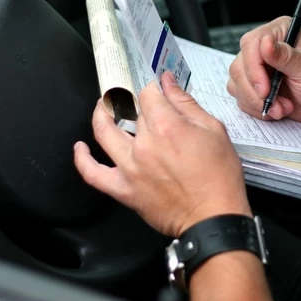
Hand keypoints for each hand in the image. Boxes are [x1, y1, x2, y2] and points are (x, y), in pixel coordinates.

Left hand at [74, 72, 250, 237]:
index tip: (157, 88)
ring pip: (103, 133)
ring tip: (102, 108)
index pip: (148, 93)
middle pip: (130, 111)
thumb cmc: (219, 177)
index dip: (152, 87)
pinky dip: (82, 159)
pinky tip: (81, 148)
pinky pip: (93, 174)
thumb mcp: (213, 131)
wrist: (214, 217)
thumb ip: (186, 104)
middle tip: (140, 101)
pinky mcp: (124, 190)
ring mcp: (130, 167)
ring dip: (100, 115)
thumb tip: (168, 83)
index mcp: (167, 126)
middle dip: (135, 101)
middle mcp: (144, 144)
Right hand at [227, 16, 300, 125]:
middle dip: (255, 91)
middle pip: (239, 67)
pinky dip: (258, 109)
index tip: (265, 90)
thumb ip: (286, 57)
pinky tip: (279, 109)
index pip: (251, 44)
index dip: (253, 69)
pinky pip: (242, 98)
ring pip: (237, 84)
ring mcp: (259, 68)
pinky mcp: (257, 86)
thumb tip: (265, 43)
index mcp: (280, 33)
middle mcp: (266, 48)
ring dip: (258, 102)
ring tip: (283, 108)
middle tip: (276, 104)